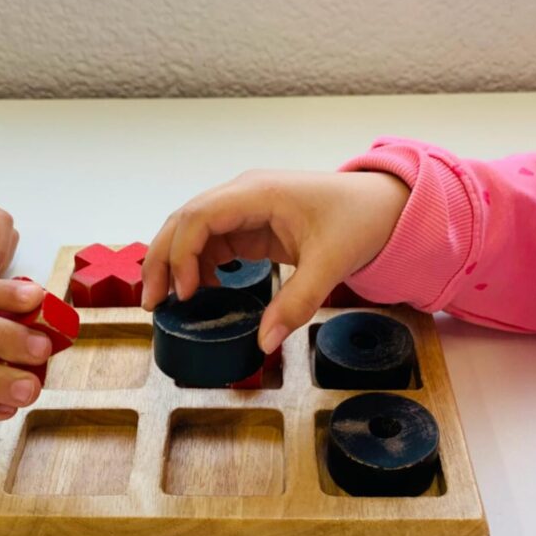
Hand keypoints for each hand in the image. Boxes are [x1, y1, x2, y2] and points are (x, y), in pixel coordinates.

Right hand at [141, 169, 409, 352]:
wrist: (383, 205)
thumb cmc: (359, 220)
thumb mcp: (331, 264)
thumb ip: (296, 304)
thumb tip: (264, 343)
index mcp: (258, 192)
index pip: (200, 216)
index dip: (183, 253)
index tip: (186, 293)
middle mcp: (244, 194)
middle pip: (185, 220)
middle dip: (164, 259)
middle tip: (152, 304)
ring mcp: (245, 208)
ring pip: (193, 230)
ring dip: (176, 263)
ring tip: (167, 303)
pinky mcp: (252, 224)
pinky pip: (213, 241)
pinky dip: (199, 265)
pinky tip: (200, 291)